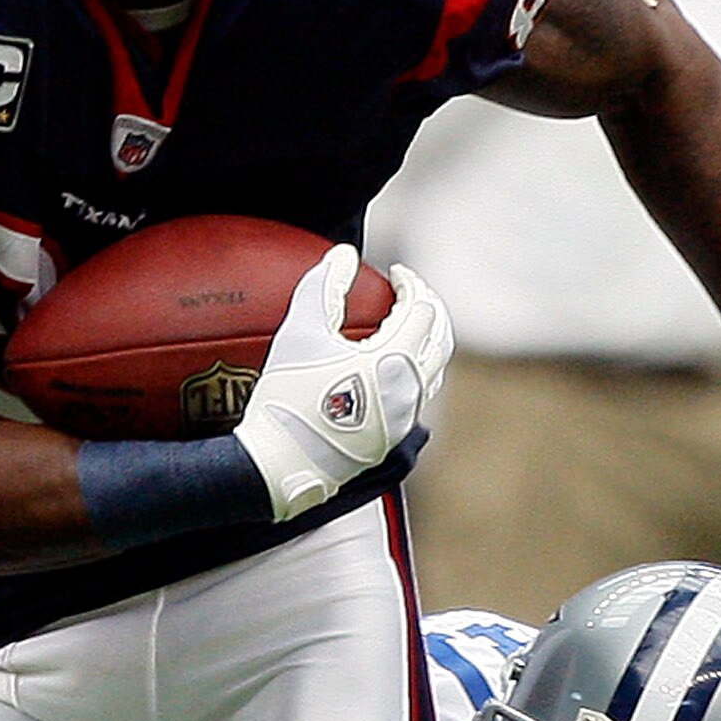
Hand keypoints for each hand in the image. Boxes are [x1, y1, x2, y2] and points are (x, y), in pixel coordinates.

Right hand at [234, 245, 453, 522]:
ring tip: (407, 327)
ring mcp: (404, 420)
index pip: (422, 308)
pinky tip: (389, 370)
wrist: (279, 466)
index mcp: (395, 361)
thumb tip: (344, 254)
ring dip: (426, 342)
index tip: (396, 273)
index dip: (412, 284)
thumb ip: (323, 286)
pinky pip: (416, 398)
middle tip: (412, 294)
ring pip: (433, 372)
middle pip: (441, 339)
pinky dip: (413, 372)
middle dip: (431, 310)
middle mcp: (410, 391)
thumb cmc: (286, 398)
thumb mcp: (298, 333)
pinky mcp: (391, 441)